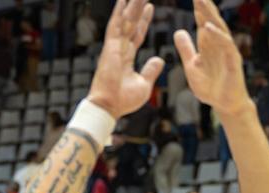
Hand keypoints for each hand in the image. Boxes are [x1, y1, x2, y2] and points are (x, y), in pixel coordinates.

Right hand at [85, 0, 163, 119]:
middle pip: (131, 23)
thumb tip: (159, 59)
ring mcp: (114, 47)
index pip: (137, 34)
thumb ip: (151, 70)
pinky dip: (119, 12)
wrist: (110, 107)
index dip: (144, 21)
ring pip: (124, 20)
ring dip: (131, 5)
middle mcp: (119, 49)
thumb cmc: (124, 101)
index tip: (150, 8)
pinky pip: (116, 25)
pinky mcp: (110, 47)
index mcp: (126, 58)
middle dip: (137, 8)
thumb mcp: (144, 85)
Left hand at [173, 0, 247, 116]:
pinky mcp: (233, 60)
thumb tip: (178, 32)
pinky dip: (216, 35)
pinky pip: (225, 45)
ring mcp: (227, 51)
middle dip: (203, 6)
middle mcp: (219, 44)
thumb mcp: (192, 66)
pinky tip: (207, 26)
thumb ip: (186, 49)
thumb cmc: (210, 87)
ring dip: (210, 15)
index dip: (197, 8)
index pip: (202, 22)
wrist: (224, 105)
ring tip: (201, 1)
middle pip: (210, 20)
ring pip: (218, 28)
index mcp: (208, 44)